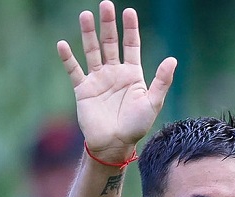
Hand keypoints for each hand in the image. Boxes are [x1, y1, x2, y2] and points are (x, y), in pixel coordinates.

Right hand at [56, 1, 176, 162]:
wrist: (114, 145)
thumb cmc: (136, 126)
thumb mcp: (152, 103)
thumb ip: (161, 81)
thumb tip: (172, 59)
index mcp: (132, 74)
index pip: (131, 45)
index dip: (130, 29)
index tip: (129, 11)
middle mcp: (114, 73)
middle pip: (111, 43)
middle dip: (108, 24)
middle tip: (106, 4)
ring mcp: (98, 80)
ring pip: (92, 51)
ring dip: (88, 33)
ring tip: (85, 15)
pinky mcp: (83, 89)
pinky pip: (74, 70)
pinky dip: (68, 58)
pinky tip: (62, 45)